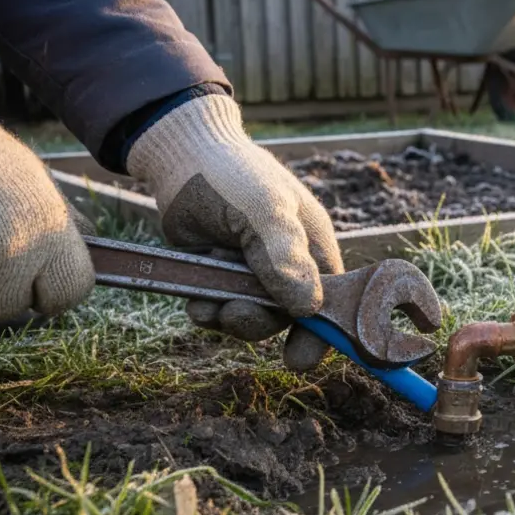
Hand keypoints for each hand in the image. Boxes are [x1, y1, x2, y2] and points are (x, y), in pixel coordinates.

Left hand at [125, 94, 343, 369]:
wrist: (182, 156)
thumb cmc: (235, 176)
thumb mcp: (265, 212)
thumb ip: (285, 257)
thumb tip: (307, 307)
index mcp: (314, 248)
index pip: (331, 301)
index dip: (322, 332)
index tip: (299, 358)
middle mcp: (289, 264)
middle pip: (286, 317)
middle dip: (259, 322)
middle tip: (233, 314)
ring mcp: (253, 271)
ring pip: (251, 316)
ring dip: (228, 317)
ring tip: (208, 303)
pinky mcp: (221, 274)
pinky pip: (220, 309)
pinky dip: (208, 310)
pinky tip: (196, 297)